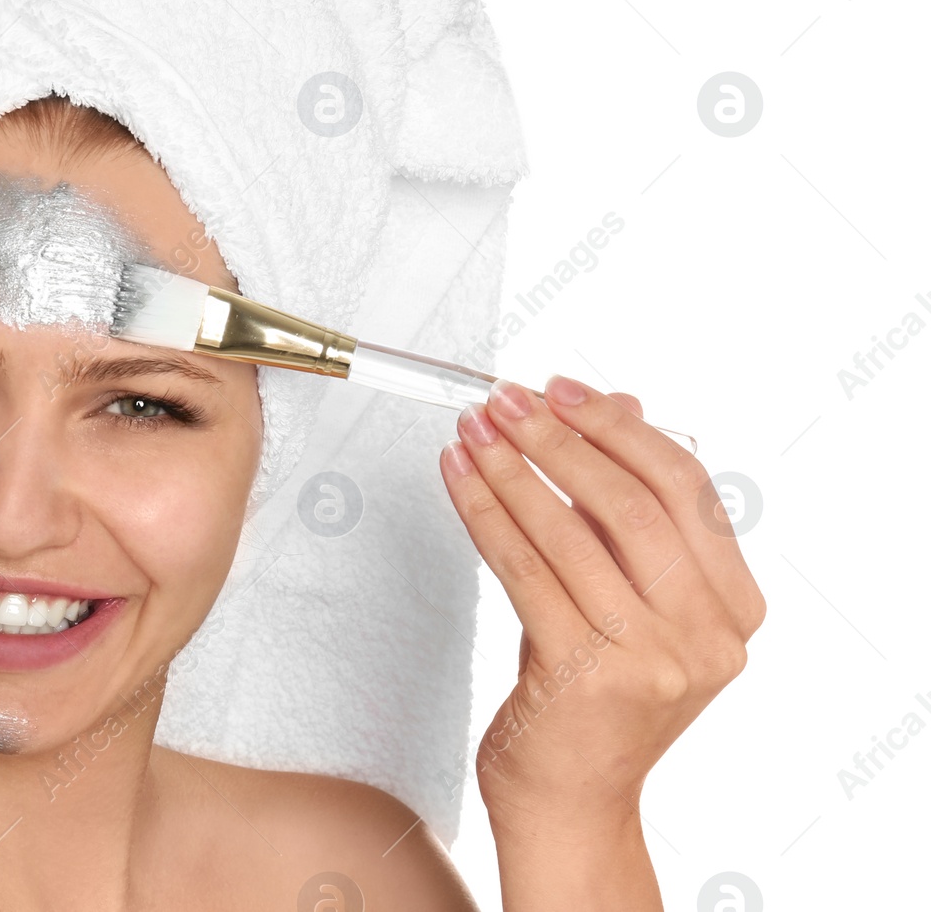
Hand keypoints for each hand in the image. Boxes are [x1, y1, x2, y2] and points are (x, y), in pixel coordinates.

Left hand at [439, 375, 765, 841]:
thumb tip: (621, 404)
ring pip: (572, 533)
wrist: (570, 802)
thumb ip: (627, 511)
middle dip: (559, 439)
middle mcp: (706, 637)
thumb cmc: (593, 694)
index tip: (561, 388)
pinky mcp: (583, 677)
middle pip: (633, 504)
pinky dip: (484, 513)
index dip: (620, 428)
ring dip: (512, 469)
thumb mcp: (627, 598)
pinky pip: (523, 569)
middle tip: (504, 401)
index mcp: (734, 610)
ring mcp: (651, 661)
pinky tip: (457, 478)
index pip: (686, 489)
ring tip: (471, 430)